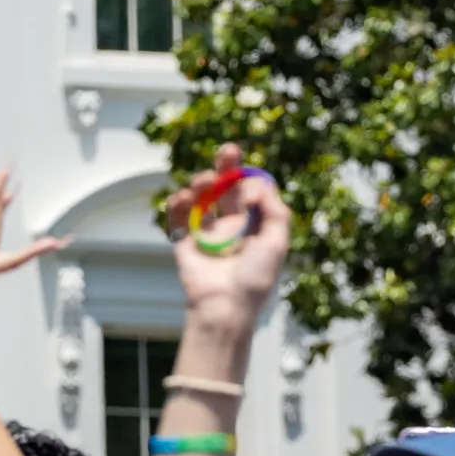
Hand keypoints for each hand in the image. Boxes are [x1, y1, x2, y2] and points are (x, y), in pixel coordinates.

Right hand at [163, 142, 290, 329]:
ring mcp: (205, 232)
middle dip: (226, 167)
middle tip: (228, 150)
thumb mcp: (277, 242)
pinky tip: (183, 197)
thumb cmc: (255, 278)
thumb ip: (275, 211)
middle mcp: (229, 226)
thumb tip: (257, 183)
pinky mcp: (183, 241)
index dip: (250, 180)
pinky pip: (177, 217)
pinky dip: (177, 203)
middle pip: (226, 188)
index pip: (251, 193)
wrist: (225, 304)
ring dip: (201, 183)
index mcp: (253, 226)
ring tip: (203, 181)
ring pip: (201, 197)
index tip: (249, 181)